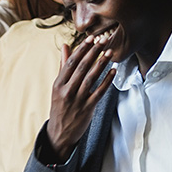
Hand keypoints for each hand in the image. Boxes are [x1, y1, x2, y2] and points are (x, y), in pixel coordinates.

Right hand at [44, 35, 116, 162]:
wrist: (59, 133)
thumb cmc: (60, 107)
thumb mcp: (58, 88)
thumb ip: (63, 66)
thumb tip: (65, 46)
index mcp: (58, 85)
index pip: (70, 63)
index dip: (81, 49)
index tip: (90, 38)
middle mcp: (66, 91)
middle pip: (81, 68)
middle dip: (93, 52)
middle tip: (103, 40)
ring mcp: (77, 100)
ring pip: (91, 78)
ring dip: (101, 63)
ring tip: (109, 52)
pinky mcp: (87, 108)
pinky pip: (99, 91)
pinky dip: (107, 80)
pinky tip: (113, 70)